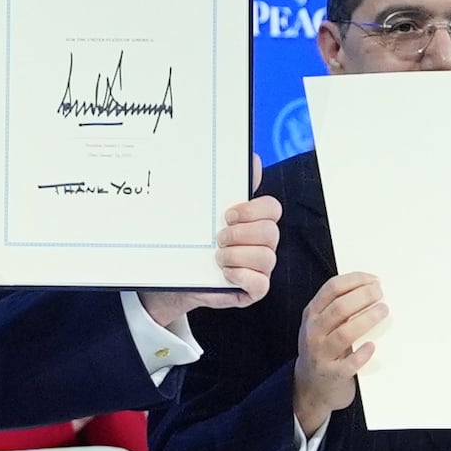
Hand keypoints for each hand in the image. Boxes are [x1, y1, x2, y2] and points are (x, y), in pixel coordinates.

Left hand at [141, 194, 283, 329]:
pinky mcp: (254, 290)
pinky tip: (225, 273)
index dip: (253, 210)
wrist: (177, 276)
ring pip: (267, 257)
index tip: (228, 215)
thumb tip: (253, 160)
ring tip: (217, 257)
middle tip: (219, 238)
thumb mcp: (206, 214)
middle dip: (241, 234)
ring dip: (237, 256)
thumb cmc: (195, 243)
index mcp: (254, 222)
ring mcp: (261, 268)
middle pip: (271, 232)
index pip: (272, 208)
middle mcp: (263, 244)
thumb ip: (228, 188)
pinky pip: (261, 284)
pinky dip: (241, 276)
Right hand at [290, 271, 385, 435]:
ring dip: (367, 320)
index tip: (374, 280)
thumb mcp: (320, 326)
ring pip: (345, 333)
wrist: (310, 388)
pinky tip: (372, 346)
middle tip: (381, 293)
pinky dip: (362, 354)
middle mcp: (314, 332)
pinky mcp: (333, 374)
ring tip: (383, 311)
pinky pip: (349, 363)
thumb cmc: (322, 350)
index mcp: (312, 315)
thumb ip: (337, 309)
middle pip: (339, 308)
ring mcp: (321, 353)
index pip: (331, 289)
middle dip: (363, 297)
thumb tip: (370, 289)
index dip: (355, 281)